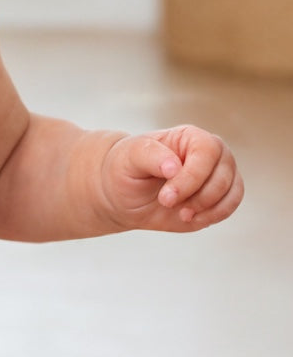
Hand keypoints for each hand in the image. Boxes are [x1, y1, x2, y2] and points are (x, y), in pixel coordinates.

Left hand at [100, 126, 243, 232]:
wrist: (125, 194)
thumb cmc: (128, 169)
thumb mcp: (130, 158)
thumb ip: (151, 156)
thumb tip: (174, 166)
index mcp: (192, 138)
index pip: (207, 152)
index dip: (190, 178)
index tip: (166, 198)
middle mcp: (212, 153)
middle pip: (222, 175)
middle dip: (196, 198)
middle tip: (167, 205)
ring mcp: (218, 174)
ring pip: (231, 191)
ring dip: (206, 209)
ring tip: (180, 214)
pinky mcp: (218, 197)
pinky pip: (230, 206)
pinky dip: (213, 216)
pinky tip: (190, 219)